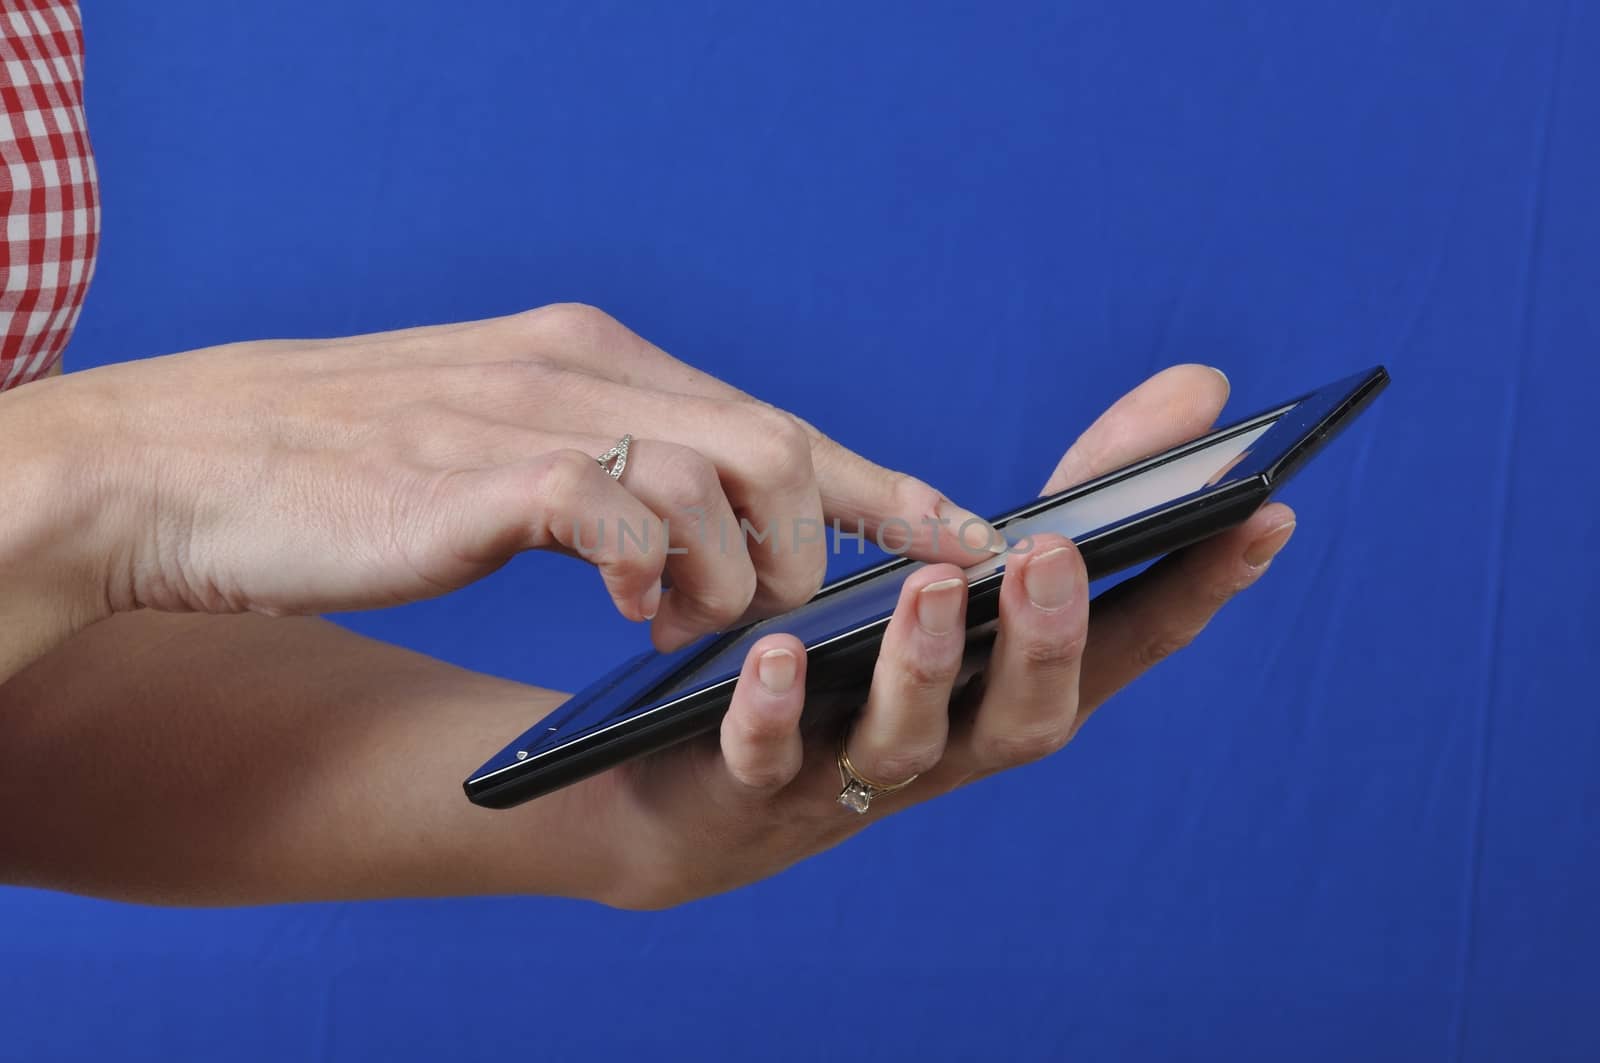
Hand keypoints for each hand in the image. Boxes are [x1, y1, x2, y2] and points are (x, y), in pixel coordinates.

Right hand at [0, 304, 993, 656]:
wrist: (188, 467)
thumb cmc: (351, 478)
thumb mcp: (503, 452)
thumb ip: (604, 476)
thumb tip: (696, 541)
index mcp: (596, 359)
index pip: (775, 419)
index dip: (881, 486)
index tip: (963, 539)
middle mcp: (583, 367)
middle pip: (777, 443)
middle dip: (816, 548)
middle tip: (789, 619)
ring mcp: (535, 411)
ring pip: (725, 473)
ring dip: (737, 572)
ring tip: (694, 628)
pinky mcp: (482, 470)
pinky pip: (622, 511)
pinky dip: (653, 569)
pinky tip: (629, 609)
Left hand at [569, 365, 1298, 908]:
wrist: (693, 780)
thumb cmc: (857, 660)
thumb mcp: (962, 566)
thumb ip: (1073, 492)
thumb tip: (1203, 387)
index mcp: (1005, 689)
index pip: (1126, 648)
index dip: (1199, 591)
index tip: (1266, 513)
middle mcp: (950, 744)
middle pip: (1029, 720)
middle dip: (1052, 643)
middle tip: (1057, 560)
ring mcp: (851, 775)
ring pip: (909, 742)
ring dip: (925, 667)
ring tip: (930, 587)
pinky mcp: (748, 786)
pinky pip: (766, 760)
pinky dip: (778, 712)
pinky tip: (778, 653)